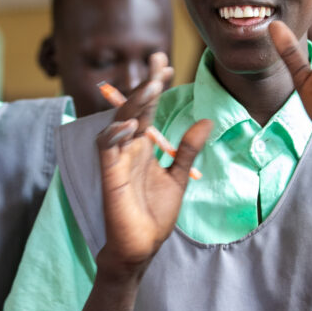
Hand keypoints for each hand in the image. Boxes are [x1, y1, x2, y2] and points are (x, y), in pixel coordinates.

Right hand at [96, 53, 210, 274]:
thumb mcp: (177, 177)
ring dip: (133, 104)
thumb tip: (205, 121)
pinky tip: (130, 124)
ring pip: (119, 123)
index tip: (167, 66)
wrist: (141, 249)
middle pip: (134, 108)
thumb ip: (187, 150)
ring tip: (151, 86)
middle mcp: (128, 148)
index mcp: (143, 146)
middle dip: (145, 84)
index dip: (155, 86)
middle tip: (158, 61)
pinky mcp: (110, 176)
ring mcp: (117, 161)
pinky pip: (106, 149)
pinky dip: (115, 135)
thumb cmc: (154, 216)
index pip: (148, 109)